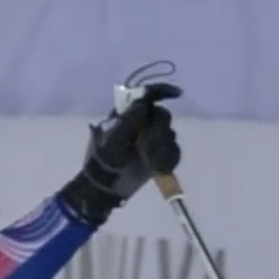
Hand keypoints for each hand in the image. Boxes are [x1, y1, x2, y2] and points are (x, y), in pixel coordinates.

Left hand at [59, 77, 182, 225]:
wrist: (105, 187)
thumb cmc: (102, 160)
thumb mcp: (112, 139)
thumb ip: (128, 120)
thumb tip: (142, 101)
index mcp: (126, 115)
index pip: (146, 97)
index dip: (161, 91)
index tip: (176, 94)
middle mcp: (141, 124)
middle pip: (162, 115)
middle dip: (157, 130)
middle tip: (146, 146)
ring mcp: (151, 139)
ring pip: (169, 134)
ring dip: (160, 148)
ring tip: (147, 160)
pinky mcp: (159, 155)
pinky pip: (174, 151)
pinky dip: (167, 159)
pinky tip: (157, 167)